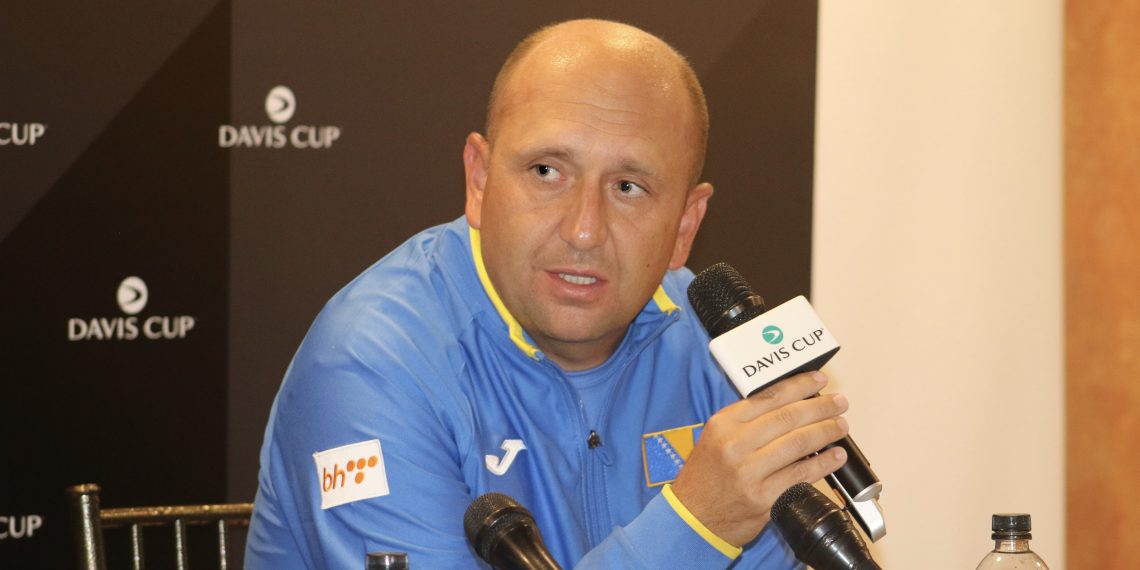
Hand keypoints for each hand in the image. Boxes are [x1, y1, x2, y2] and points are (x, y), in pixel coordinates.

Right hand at [670, 371, 849, 546]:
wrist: (693, 516)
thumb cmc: (707, 476)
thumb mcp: (716, 438)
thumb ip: (747, 422)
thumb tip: (791, 406)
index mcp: (724, 424)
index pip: (769, 397)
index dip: (799, 386)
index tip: (818, 380)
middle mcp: (735, 444)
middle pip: (788, 418)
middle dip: (820, 407)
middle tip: (839, 403)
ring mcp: (749, 472)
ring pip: (798, 443)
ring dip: (826, 431)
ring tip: (840, 425)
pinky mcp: (763, 497)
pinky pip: (801, 474)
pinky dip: (824, 463)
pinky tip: (836, 456)